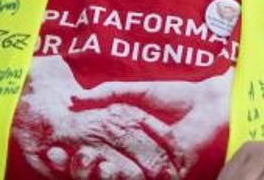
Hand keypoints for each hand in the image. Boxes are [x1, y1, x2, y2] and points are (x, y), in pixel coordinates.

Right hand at [70, 70, 233, 175]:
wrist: (212, 104)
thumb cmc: (176, 96)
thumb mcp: (136, 92)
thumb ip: (107, 94)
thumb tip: (74, 100)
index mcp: (123, 143)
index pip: (90, 156)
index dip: (68, 156)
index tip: (51, 150)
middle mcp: (132, 161)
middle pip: (97, 173)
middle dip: (79, 168)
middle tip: (63, 158)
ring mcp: (148, 172)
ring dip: (95, 175)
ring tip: (86, 163)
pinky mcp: (166, 177)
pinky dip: (122, 176)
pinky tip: (108, 168)